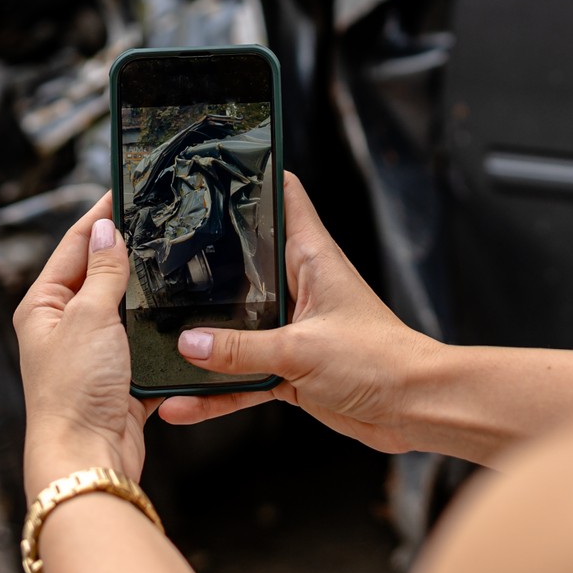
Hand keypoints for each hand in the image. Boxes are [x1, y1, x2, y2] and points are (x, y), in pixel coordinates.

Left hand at [14, 193, 157, 496]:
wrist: (88, 458)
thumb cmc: (75, 390)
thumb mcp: (89, 317)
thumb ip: (103, 272)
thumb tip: (106, 231)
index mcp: (43, 306)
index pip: (74, 246)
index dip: (100, 217)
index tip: (125, 190)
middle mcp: (64, 328)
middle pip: (100, 276)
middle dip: (128, 252)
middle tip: (160, 221)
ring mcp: (92, 355)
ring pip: (125, 311)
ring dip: (146, 295)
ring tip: (178, 261)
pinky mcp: (120, 381)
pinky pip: (143, 348)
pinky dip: (160, 336)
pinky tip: (183, 319)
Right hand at [158, 173, 439, 453]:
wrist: (415, 407)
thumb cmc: (381, 359)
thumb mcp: (302, 350)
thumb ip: (241, 349)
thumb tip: (190, 343)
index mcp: (311, 257)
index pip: (283, 197)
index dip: (254, 176)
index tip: (213, 165)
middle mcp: (299, 286)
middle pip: (245, 263)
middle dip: (204, 264)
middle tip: (157, 255)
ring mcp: (293, 328)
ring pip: (238, 326)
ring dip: (205, 342)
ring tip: (158, 343)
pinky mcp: (291, 367)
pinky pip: (243, 375)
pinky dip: (217, 391)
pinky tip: (185, 403)